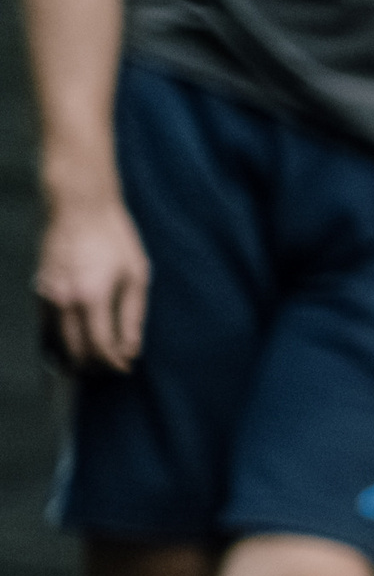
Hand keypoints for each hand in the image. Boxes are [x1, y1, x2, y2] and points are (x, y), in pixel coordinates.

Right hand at [34, 196, 149, 371]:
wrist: (78, 207)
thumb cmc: (113, 237)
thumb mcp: (136, 275)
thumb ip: (133, 315)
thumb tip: (131, 348)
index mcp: (91, 297)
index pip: (99, 346)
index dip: (112, 363)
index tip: (124, 368)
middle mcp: (62, 300)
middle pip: (73, 350)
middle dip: (92, 365)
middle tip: (109, 367)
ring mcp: (44, 295)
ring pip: (53, 341)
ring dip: (72, 355)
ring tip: (93, 359)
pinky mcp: (36, 288)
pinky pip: (43, 325)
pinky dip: (56, 339)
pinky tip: (72, 340)